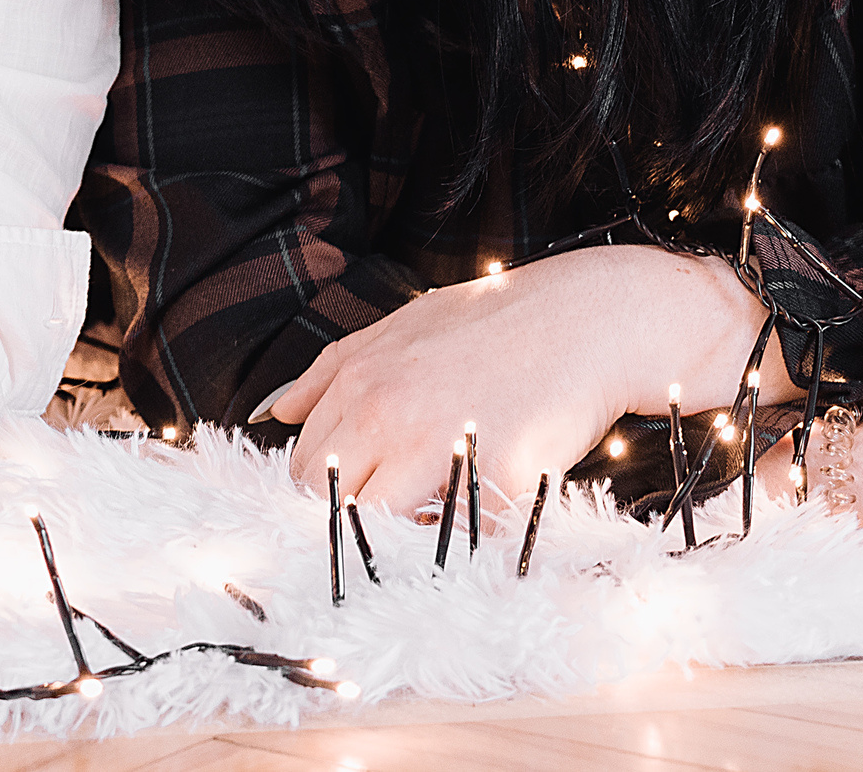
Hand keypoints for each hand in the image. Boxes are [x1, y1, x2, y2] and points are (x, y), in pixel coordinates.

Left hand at [260, 247, 786, 513]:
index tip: (352, 494)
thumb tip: (274, 411)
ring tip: (438, 508)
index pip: (304, 467)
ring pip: (383, 530)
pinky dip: (466, 539)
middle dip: (352, 515)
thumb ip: (332, 369)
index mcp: (360, 381)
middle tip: (396, 505)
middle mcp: (388, 416)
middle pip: (329, 502)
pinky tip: (482, 509)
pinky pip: (461, 541)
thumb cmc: (494, 322)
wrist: (588, 321)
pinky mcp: (496, 483)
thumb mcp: (401, 325)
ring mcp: (439, 451)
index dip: (324, 489)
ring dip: (402, 532)